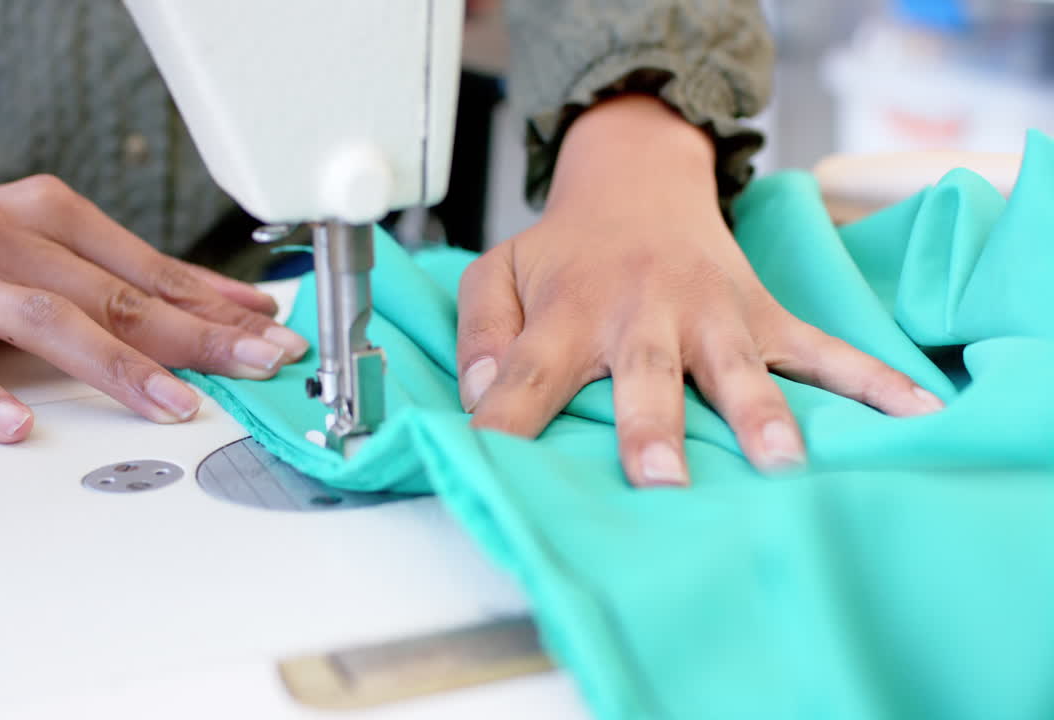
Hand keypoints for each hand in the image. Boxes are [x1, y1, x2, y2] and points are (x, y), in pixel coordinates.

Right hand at [0, 148, 307, 442]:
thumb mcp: (59, 244)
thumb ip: (144, 279)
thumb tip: (241, 308)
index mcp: (51, 213)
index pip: (149, 269)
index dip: (216, 306)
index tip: (271, 334)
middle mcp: (4, 239)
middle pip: (112, 295)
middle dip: (194, 336)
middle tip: (255, 365)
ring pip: (45, 321)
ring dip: (119, 367)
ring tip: (173, 403)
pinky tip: (21, 424)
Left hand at [456, 96, 943, 486]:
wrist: (638, 182)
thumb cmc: (564, 252)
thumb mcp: (498, 274)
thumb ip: (479, 330)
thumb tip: (479, 393)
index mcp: (569, 312)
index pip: (528, 372)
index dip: (507, 417)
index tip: (491, 462)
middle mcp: (640, 314)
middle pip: (644, 374)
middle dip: (652, 428)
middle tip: (661, 481)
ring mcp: (710, 315)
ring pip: (737, 370)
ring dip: (761, 416)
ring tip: (784, 466)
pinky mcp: (762, 315)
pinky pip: (823, 350)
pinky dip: (871, 383)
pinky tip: (916, 415)